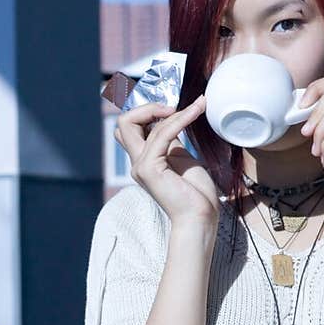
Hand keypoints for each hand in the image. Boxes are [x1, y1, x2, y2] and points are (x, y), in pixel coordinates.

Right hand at [114, 97, 218, 226]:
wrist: (200, 217)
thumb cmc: (195, 193)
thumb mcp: (181, 157)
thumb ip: (171, 140)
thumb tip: (170, 119)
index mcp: (144, 160)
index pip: (128, 128)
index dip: (145, 112)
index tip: (172, 109)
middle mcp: (138, 163)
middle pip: (124, 122)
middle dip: (147, 107)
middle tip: (174, 108)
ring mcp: (141, 166)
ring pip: (138, 123)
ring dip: (171, 111)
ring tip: (196, 107)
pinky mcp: (150, 169)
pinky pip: (162, 133)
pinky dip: (181, 118)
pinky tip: (196, 111)